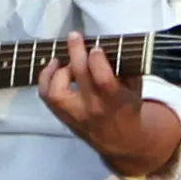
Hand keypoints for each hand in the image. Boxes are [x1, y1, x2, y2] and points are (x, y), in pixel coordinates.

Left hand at [38, 34, 158, 165]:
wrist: (123, 143)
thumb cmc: (128, 109)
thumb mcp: (135, 90)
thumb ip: (124, 68)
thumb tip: (109, 43)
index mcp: (115, 102)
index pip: (103, 79)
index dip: (97, 60)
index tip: (96, 47)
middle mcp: (93, 109)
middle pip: (79, 75)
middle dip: (76, 51)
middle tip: (75, 36)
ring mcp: (75, 114)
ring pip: (56, 89)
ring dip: (58, 69)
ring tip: (63, 60)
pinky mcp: (62, 116)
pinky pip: (46, 95)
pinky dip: (45, 77)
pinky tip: (53, 67)